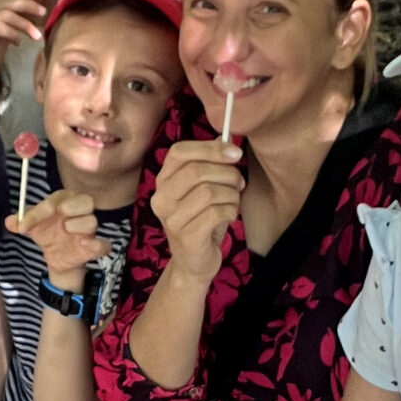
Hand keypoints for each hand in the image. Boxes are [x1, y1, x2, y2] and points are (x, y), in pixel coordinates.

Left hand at [12, 189, 109, 278]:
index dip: (42, 209)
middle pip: (86, 200)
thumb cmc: (47, 234)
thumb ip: (22, 222)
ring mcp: (87, 231)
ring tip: (66, 229)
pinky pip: (103, 245)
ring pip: (92, 220)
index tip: (26, 223)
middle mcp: (79, 213)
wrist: (55, 257)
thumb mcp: (32, 227)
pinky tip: (84, 244)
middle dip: (73, 204)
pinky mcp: (93, 248)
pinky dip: (97, 244)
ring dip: (80, 223)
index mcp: (65, 202)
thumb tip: (9, 221)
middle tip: (61, 211)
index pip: (58, 198)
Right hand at [152, 137, 243, 278]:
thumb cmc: (202, 221)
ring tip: (234, 202)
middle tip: (239, 183)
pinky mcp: (186, 236)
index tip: (235, 153)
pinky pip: (215, 213)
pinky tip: (230, 216)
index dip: (210, 148)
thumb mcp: (206, 188)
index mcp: (163, 181)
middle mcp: (161, 198)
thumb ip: (212, 163)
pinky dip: (230, 211)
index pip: (179, 152)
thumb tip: (226, 138)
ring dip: (231, 195)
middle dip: (227, 174)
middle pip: (196, 171)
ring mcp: (171, 219)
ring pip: (209, 192)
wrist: (195, 262)